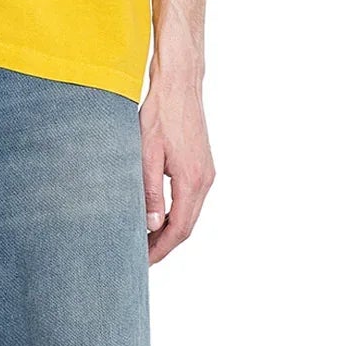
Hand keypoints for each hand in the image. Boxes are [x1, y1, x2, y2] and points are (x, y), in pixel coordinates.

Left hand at [139, 71, 214, 264]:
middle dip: (164, 244)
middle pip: (187, 225)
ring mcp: (207, 173)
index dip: (161, 249)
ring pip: (189, 213)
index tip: (142, 261)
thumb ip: (148, 191)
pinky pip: (190, 199)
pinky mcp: (203, 165)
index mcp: (192, 181)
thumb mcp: (146, 153)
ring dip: (169, 230)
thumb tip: (150, 225)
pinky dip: (175, 213)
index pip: (179, 229)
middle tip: (139, 256)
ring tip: (144, 240)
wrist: (180, 84)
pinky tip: (157, 216)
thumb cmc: (160, 113)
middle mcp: (205, 180)